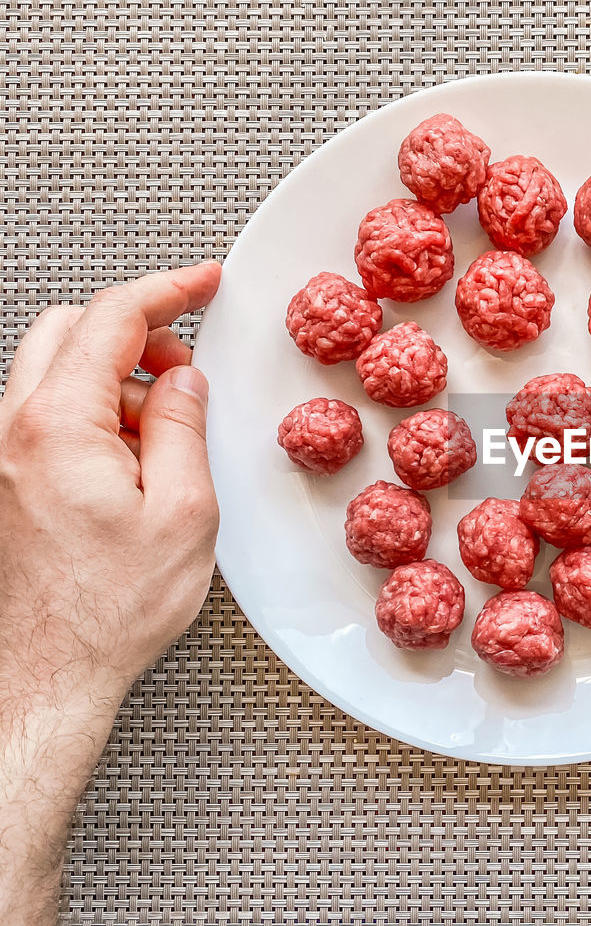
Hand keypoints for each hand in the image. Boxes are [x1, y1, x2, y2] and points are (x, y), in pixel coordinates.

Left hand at [0, 263, 220, 925]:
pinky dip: (89, 416)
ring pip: (52, 372)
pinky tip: (127, 467)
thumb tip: (184, 382)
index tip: (203, 283)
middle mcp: (12, 430)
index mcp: (59, 426)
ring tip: (160, 438)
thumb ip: (183, 428)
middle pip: (68, 331)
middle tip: (183, 371)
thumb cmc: (109, 610)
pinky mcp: (1, 481)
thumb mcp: (184, 512)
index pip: (112, 318)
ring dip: (112, 380)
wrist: (47, 674)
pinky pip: (42, 416)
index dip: (168, 290)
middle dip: (134, 334)